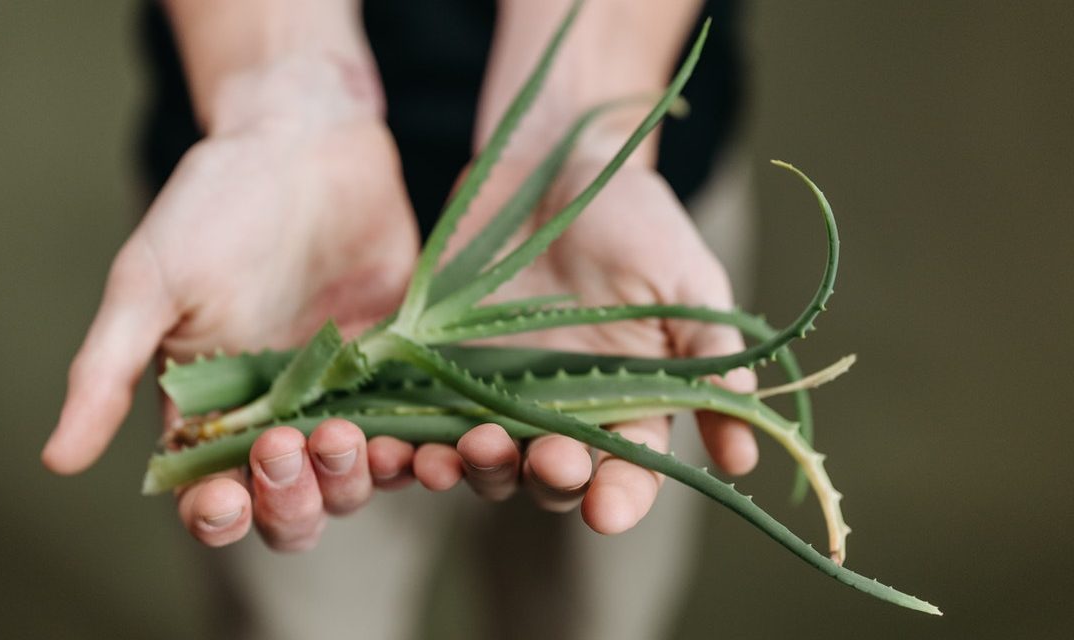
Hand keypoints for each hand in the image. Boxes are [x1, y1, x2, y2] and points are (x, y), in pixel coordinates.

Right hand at [42, 59, 419, 550]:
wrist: (304, 138)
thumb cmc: (212, 204)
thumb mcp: (148, 283)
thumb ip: (107, 372)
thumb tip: (54, 459)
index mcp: (208, 411)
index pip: (211, 497)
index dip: (218, 516)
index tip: (226, 499)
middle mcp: (278, 418)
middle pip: (291, 507)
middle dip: (291, 500)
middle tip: (289, 447)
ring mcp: (344, 397)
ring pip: (356, 480)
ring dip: (354, 479)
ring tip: (348, 436)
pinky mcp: (402, 369)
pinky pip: (418, 430)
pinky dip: (425, 451)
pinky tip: (430, 445)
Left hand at [410, 129, 757, 533]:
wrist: (553, 160)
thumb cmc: (633, 217)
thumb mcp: (685, 280)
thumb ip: (708, 359)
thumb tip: (744, 456)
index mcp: (627, 402)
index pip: (627, 472)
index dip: (620, 498)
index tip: (608, 510)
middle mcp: (560, 411)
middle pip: (550, 478)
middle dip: (546, 479)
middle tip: (544, 458)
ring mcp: (494, 392)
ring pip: (481, 460)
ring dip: (471, 469)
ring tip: (457, 456)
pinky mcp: (438, 366)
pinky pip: (418, 418)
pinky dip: (405, 442)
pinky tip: (392, 444)